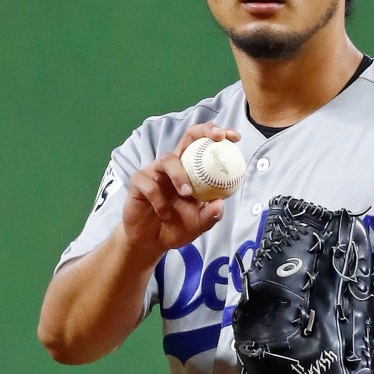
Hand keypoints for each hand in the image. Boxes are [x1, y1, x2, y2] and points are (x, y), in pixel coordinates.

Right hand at [122, 123, 240, 257]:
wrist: (150, 242)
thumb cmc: (176, 228)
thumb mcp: (199, 224)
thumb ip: (210, 215)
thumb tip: (220, 204)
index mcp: (191, 170)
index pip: (205, 144)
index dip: (219, 135)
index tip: (235, 137)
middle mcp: (174, 166)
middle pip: (188, 137)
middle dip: (204, 131)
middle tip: (218, 137)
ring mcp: (154, 171)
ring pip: (167, 160)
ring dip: (180, 176)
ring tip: (187, 194)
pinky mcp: (138, 182)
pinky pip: (150, 185)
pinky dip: (159, 201)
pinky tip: (164, 214)